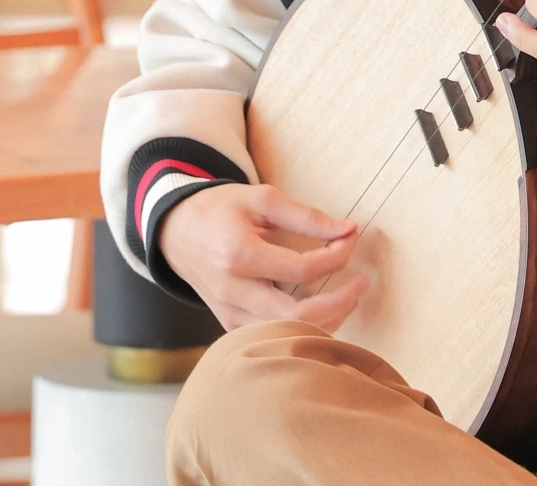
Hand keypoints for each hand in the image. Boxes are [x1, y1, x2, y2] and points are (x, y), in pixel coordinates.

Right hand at [158, 183, 367, 331]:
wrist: (174, 231)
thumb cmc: (219, 210)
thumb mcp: (260, 199)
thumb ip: (306, 216)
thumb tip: (348, 229)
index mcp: (239, 255)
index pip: (303, 269)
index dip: (337, 255)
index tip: (351, 238)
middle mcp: (233, 291)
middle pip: (298, 316)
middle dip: (340, 302)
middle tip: (362, 284)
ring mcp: (229, 313)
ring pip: (287, 334)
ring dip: (326, 320)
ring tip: (348, 296)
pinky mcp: (229, 324)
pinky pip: (272, 338)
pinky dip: (303, 329)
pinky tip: (323, 311)